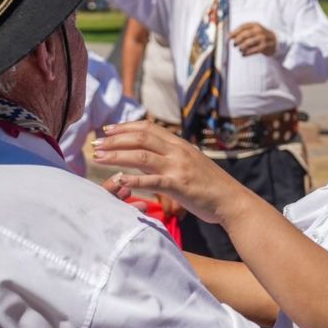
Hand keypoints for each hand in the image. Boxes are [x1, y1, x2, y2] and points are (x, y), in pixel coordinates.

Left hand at [92, 120, 250, 224]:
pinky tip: (118, 181)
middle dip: (114, 139)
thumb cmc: (210, 186)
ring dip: (116, 155)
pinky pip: (152, 181)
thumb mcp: (189, 163)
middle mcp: (177, 151)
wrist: (232, 200)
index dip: (124, 127)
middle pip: (140, 138)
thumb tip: (146, 154)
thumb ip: (168, 156)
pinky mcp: (179, 186)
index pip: (147, 128)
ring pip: (140, 156)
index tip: (107, 130)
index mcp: (179, 144)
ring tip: (98, 158)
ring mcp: (178, 168)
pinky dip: (133, 180)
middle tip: (96, 144)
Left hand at [231, 22, 277, 56]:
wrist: (275, 40)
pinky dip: (246, 53)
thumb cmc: (260, 35)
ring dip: (241, 47)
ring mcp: (262, 38)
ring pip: (248, 43)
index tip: (228, 38)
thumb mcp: (253, 30)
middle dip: (237, 40)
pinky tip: (243, 54)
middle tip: (234, 45)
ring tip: (240, 49)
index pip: (242, 27)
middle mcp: (259, 30)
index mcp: (255, 24)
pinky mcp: (264, 47)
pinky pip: (253, 50)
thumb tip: (229, 36)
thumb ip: (243, 31)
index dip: (234, 33)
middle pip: (244, 35)